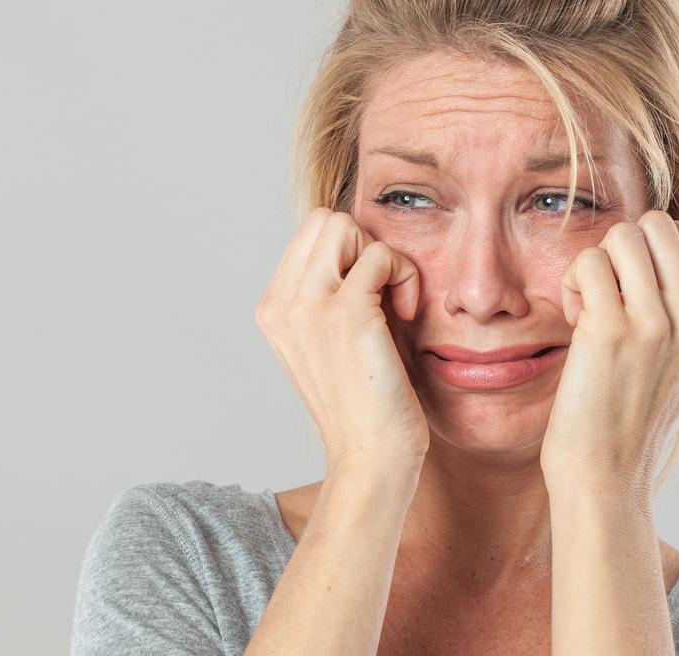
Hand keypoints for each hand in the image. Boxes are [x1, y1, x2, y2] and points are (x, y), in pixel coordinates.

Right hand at [255, 207, 429, 474]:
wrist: (372, 458)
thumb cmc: (368, 403)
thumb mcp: (334, 342)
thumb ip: (332, 294)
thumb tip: (360, 247)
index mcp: (273, 309)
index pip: (309, 235)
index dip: (350, 253)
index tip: (370, 299)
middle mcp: (282, 304)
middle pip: (323, 220)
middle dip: (362, 245)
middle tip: (381, 295)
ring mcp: (309, 306)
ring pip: (345, 225)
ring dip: (381, 256)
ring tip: (392, 304)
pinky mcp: (346, 312)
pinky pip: (382, 255)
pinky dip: (405, 276)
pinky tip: (405, 316)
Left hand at [539, 210, 678, 495]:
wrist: (605, 474)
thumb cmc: (625, 415)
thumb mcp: (675, 359)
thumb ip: (675, 306)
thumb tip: (650, 243)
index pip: (678, 235)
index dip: (641, 255)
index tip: (628, 300)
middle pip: (653, 224)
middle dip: (619, 250)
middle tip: (606, 298)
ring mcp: (656, 321)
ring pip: (620, 236)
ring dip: (593, 267)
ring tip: (589, 312)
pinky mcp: (613, 329)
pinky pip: (588, 263)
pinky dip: (572, 285)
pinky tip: (574, 323)